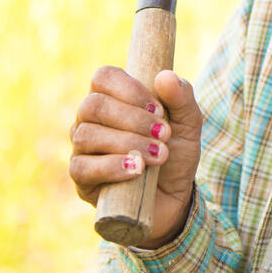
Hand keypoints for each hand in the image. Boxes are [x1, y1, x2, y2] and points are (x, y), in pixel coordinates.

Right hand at [68, 66, 203, 248]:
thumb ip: (182, 97)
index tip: (159, 107)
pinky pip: (82, 167)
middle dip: (133, 119)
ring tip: (159, 155)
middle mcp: (91, 120)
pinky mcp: (82, 179)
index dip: (129, 88)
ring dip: (128, 143)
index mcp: (113, 98)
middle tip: (164, 134)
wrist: (176, 197)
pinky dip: (112, 166)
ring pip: (86, 135)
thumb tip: (165, 75)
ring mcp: (82, 149)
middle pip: (93, 105)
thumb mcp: (189, 123)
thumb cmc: (176, 152)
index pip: (103, 77)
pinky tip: (136, 170)